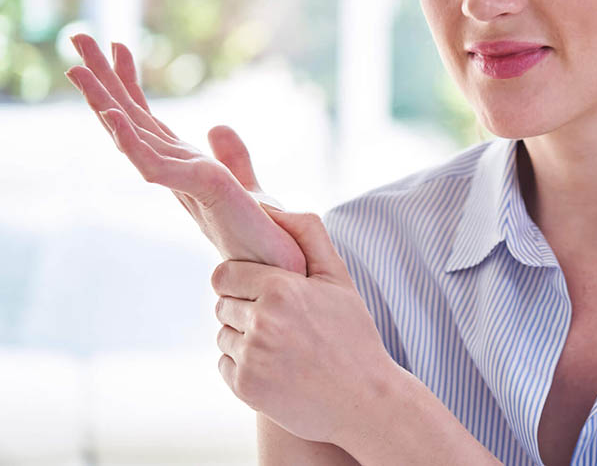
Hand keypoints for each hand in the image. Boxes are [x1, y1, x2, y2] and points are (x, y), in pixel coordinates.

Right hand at [64, 33, 305, 273]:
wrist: (282, 266)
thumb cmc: (263, 234)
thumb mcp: (246, 183)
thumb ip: (232, 155)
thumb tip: (216, 126)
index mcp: (183, 164)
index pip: (147, 117)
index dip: (130, 82)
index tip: (117, 45)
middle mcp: (175, 170)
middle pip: (129, 117)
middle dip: (103, 79)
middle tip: (78, 36)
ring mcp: (182, 179)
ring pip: (131, 135)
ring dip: (104, 101)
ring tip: (77, 70)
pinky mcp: (198, 189)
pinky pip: (153, 163)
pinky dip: (131, 139)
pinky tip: (115, 115)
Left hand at [212, 205, 398, 445]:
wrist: (366, 400)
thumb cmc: (353, 334)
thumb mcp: (339, 277)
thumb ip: (307, 233)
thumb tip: (268, 206)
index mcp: (281, 288)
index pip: (224, 275)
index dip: (241, 281)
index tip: (262, 291)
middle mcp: (261, 321)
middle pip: (221, 304)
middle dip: (244, 309)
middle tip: (282, 323)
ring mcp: (251, 356)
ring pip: (222, 334)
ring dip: (244, 338)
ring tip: (283, 348)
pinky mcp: (244, 387)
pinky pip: (225, 364)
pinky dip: (244, 366)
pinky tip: (278, 369)